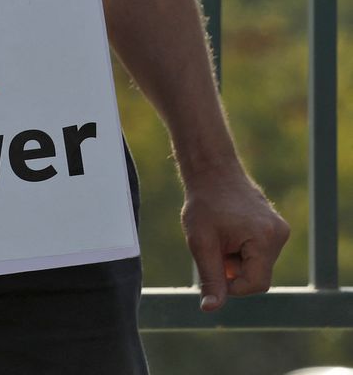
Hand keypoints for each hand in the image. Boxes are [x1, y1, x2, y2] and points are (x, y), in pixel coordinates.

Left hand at [180, 169, 289, 309]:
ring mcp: (280, 230)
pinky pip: (260, 252)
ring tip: (220, 237)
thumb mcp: (201, 243)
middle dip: (233, 270)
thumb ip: (210, 277)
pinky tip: (228, 232)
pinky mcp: (276, 227)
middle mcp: (279, 235)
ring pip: (258, 265)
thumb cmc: (203, 204)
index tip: (213, 271)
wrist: (212, 171)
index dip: (232, 286)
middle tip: (213, 249)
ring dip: (236, 260)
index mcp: (264, 239)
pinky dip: (242, 251)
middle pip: (257, 275)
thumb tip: (211, 309)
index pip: (255, 284)